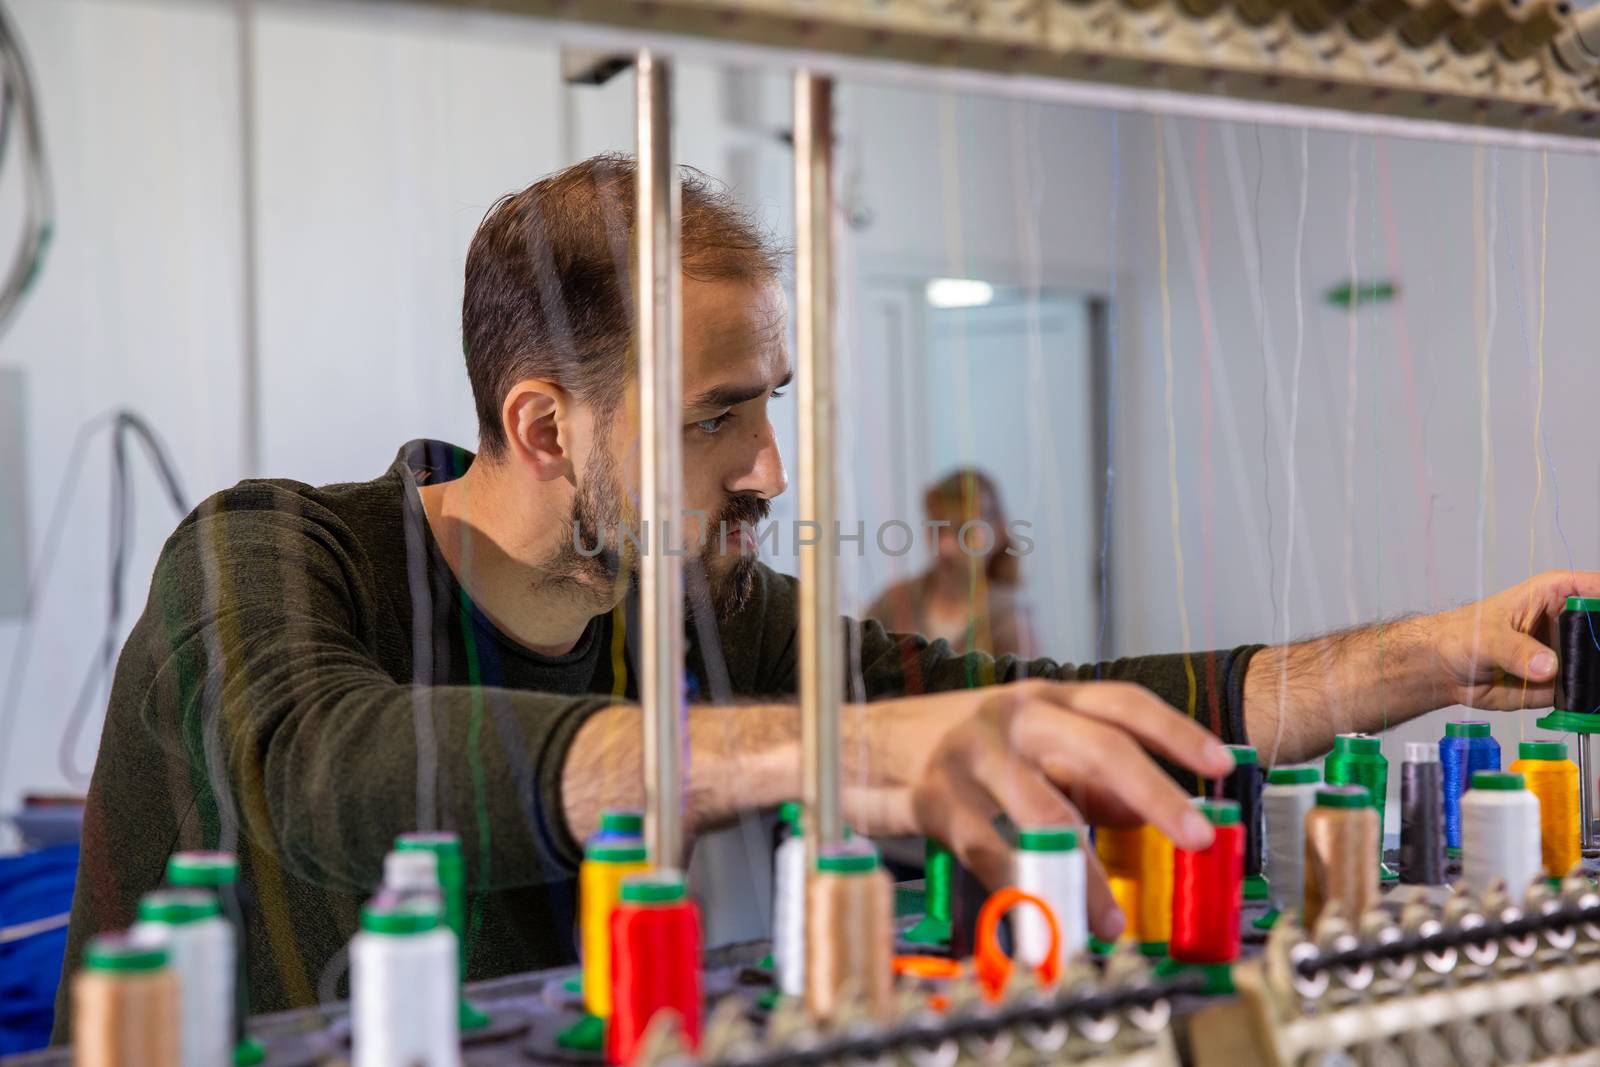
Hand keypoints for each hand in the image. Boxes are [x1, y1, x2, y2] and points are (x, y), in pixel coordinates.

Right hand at [847, 680, 1233, 940]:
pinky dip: (1021, 892)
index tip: (1222, 764)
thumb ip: (1084, 775)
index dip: (1176, 732)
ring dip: (1088, 875)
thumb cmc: (958, 747)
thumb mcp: (1026, 746)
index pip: (1123, 703)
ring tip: (1112, 919)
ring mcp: (972, 752)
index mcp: (1045, 697)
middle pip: (1100, 747)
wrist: (858, 740)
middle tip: (1197, 837)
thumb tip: (1148, 814)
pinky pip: (990, 852)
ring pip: (1048, 813)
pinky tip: (1042, 918)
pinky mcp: (934, 796)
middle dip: (1157, 795)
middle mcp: (1014, 715)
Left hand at [1430, 569, 1599, 710]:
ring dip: (1595, 674)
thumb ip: (1516, 650)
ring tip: (1570, 678)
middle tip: (1584, 658)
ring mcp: (1567, 654)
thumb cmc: (1461, 636)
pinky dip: (1587, 697)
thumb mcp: (1486, 638)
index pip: (1597, 589)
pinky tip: (1584, 699)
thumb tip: (1548, 667)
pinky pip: (1584, 692)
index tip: (1599, 626)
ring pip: (1596, 663)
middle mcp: (1567, 623)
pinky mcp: (1562, 683)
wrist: (1445, 669)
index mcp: (1555, 593)